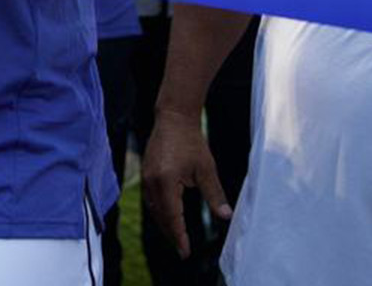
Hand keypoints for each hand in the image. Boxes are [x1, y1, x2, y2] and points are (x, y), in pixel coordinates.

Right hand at [141, 108, 231, 258]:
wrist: (173, 119)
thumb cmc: (191, 142)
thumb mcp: (206, 169)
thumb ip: (214, 195)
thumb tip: (226, 216)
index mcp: (166, 182)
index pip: (172, 217)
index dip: (179, 236)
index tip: (185, 252)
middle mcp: (151, 182)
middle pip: (160, 217)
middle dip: (171, 234)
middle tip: (183, 250)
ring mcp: (145, 178)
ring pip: (154, 210)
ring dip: (165, 224)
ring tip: (176, 237)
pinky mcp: (145, 174)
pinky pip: (151, 200)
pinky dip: (159, 212)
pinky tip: (168, 216)